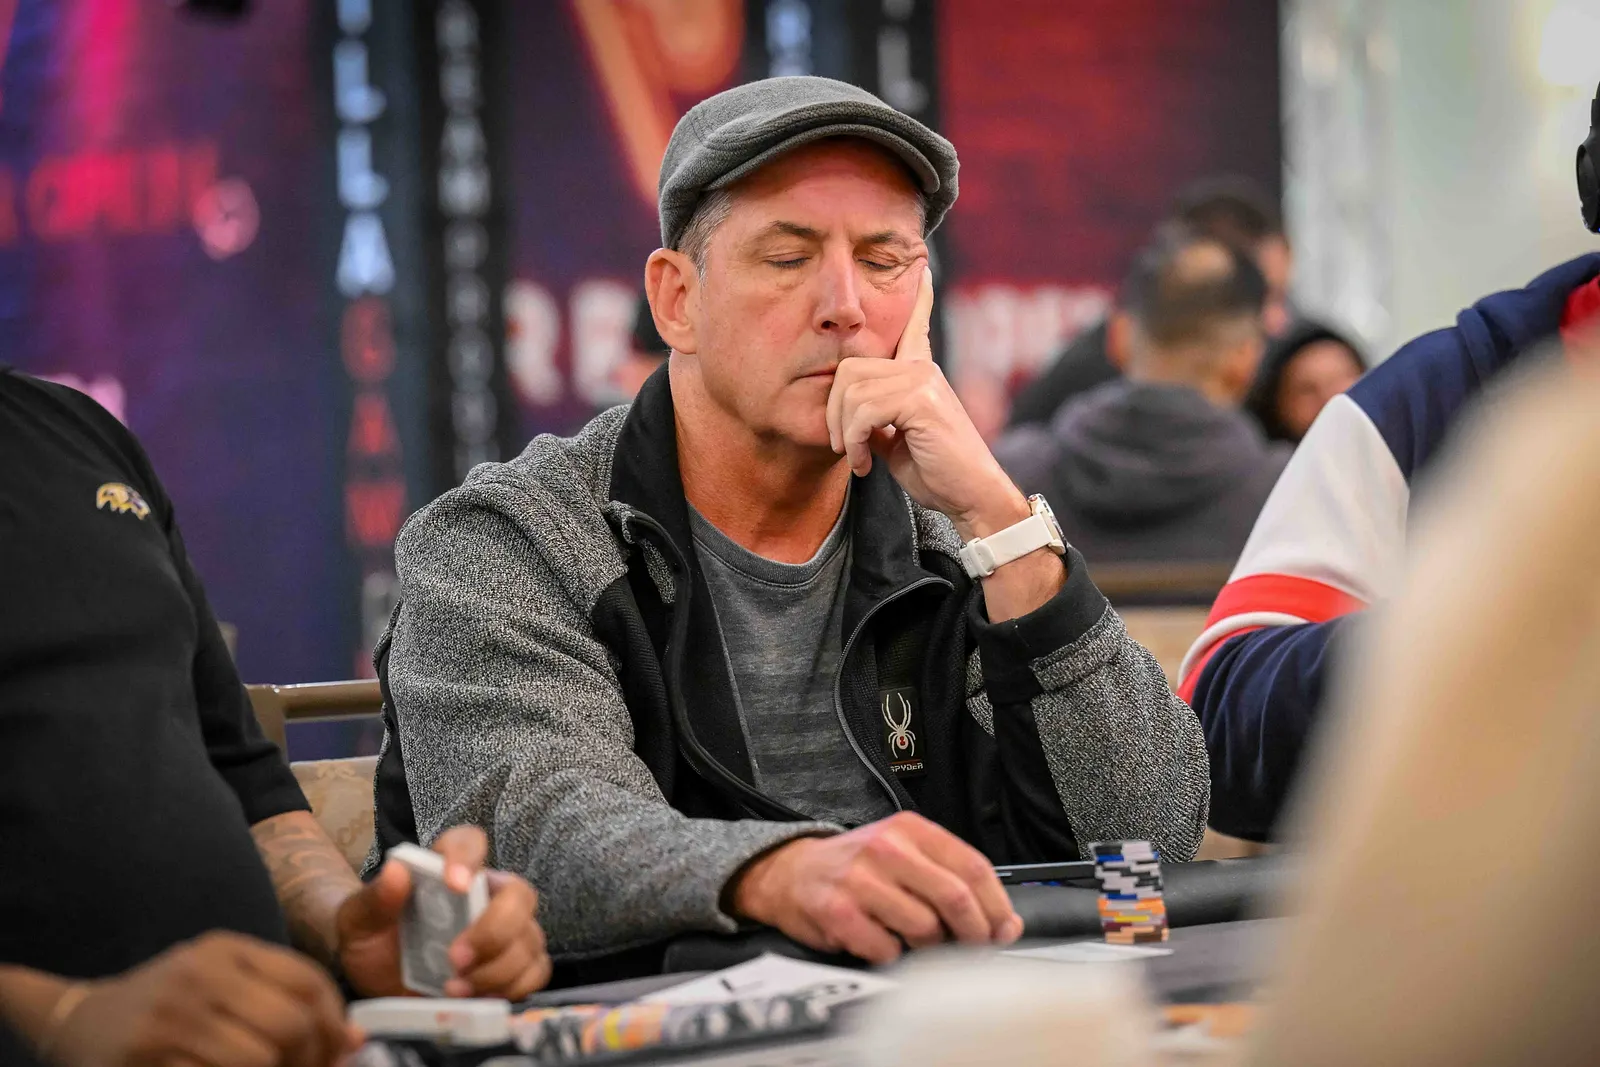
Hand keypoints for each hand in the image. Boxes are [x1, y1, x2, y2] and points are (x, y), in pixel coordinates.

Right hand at [50, 932, 356, 1066]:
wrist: (79, 1020)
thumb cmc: (169, 1003)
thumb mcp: (224, 981)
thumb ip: (285, 998)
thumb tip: (354, 1039)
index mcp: (226, 949)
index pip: (308, 980)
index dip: (335, 1023)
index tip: (342, 1050)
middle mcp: (201, 974)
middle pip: (290, 1022)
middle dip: (310, 1057)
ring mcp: (171, 1016)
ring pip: (259, 1058)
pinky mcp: (147, 1054)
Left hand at [336, 825, 549, 999]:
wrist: (376, 982)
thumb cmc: (371, 940)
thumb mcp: (358, 920)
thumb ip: (375, 899)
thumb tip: (395, 872)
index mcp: (449, 871)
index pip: (469, 842)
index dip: (468, 857)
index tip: (454, 883)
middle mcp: (486, 895)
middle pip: (519, 895)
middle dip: (494, 930)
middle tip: (454, 958)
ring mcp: (507, 932)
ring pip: (530, 939)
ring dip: (497, 969)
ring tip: (453, 989)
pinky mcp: (514, 968)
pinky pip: (537, 971)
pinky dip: (513, 988)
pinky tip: (477, 997)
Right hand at [728, 812, 1023, 963]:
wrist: (790, 872)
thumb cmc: (857, 869)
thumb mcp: (905, 854)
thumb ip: (952, 880)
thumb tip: (1005, 924)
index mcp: (911, 829)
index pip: (973, 867)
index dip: (996, 906)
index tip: (1003, 930)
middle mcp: (886, 848)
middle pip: (955, 898)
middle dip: (974, 933)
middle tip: (974, 948)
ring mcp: (860, 879)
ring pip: (924, 928)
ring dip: (929, 948)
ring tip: (916, 942)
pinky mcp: (838, 911)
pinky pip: (887, 949)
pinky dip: (892, 956)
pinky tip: (883, 943)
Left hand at [825, 267, 1028, 539]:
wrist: (972, 497)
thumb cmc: (937, 474)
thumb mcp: (896, 442)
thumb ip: (875, 419)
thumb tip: (849, 417)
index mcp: (921, 374)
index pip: (915, 327)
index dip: (919, 299)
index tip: (923, 269)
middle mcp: (922, 369)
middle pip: (849, 369)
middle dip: (833, 411)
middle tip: (843, 447)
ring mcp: (922, 380)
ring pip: (851, 391)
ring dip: (843, 433)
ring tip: (857, 460)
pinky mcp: (920, 399)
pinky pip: (863, 410)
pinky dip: (853, 441)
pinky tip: (865, 464)